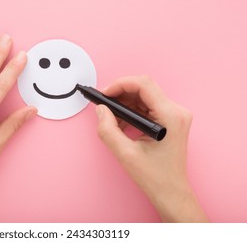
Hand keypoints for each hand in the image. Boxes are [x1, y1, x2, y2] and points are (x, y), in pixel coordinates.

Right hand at [96, 76, 207, 221]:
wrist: (171, 192)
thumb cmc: (155, 177)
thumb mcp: (125, 153)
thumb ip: (108, 129)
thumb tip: (101, 110)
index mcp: (170, 116)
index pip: (144, 84)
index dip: (120, 84)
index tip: (104, 93)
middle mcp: (176, 111)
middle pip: (144, 88)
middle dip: (120, 93)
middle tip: (104, 104)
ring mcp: (175, 115)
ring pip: (144, 96)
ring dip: (125, 103)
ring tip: (111, 118)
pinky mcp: (170, 120)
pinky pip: (147, 106)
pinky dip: (131, 111)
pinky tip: (121, 123)